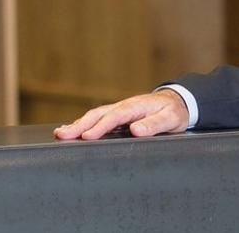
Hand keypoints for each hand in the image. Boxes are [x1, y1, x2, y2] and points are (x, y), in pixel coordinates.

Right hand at [53, 89, 189, 140]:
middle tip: (62, 134)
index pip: (115, 117)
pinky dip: (85, 124)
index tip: (87, 136)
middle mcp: (125, 106)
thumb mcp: (171, 119)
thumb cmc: (174, 112)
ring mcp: (120, 109)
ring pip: (96, 115)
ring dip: (78, 124)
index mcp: (136, 106)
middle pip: (99, 114)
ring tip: (60, 133)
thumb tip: (136, 129)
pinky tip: (74, 131)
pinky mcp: (118, 115)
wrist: (178, 102)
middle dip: (80, 125)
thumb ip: (155, 124)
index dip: (101, 127)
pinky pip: (99, 118)